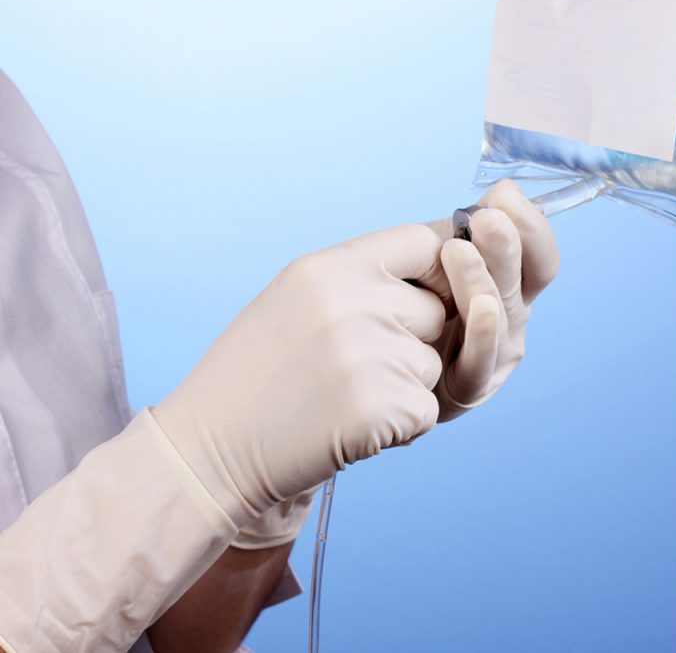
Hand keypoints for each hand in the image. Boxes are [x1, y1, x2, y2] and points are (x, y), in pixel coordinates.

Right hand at [153, 224, 450, 525]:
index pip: (423, 243)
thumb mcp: (297, 302)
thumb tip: (443, 261)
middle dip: (413, 341)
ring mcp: (366, 356)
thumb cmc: (256, 377)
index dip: (434, 272)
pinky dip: (400, 427)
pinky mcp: (379, 408)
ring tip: (342, 399)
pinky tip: (350, 429)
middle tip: (356, 368)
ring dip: (403, 388)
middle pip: (437, 311)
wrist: (209, 453)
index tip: (422, 297)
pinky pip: (425, 411)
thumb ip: (361, 280)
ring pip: (432, 366)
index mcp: (328, 269)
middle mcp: (350, 303)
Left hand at [427, 180, 559, 420]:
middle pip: (523, 282)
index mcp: (509, 284)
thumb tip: (508, 190)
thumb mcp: (434, 256)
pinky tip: (477, 309)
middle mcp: (510, 319)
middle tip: (487, 220)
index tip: (505, 199)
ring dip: (482, 282)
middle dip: (508, 247)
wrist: (371, 366)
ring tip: (458, 253)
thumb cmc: (408, 304)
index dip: (532, 228)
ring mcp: (494, 355)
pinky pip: (480, 362)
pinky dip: (482, 334)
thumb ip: (466, 226)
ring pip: (499, 317)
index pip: (540, 256)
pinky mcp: (467, 388)